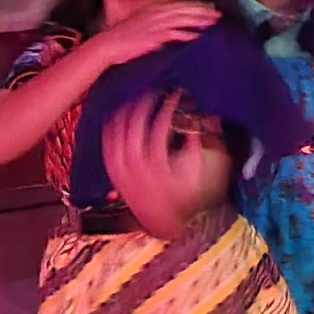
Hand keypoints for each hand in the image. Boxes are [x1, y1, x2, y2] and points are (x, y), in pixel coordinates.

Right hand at [92, 2, 220, 67]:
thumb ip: (156, 23)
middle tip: (217, 13)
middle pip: (183, 9)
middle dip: (202, 11)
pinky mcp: (152, 37)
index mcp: (152, 9)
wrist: (107, 46)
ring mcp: (154, 24)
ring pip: (182, 19)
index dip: (195, 5)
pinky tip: (197, 37)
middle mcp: (155, 14)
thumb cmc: (123, 39)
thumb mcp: (141, 25)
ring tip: (213, 23)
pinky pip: (173, 34)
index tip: (209, 6)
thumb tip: (171, 28)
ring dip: (198, 20)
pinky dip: (186, 34)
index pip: (178, 4)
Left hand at [102, 92, 209, 240]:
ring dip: (126, 113)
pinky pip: (107, 146)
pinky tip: (116, 116)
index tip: (174, 96)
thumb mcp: (198, 174)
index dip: (167, 109)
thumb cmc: (183, 196)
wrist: (161, 220)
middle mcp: (137, 167)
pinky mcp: (113, 172)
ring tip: (135, 100)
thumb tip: (207, 118)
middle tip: (152, 93)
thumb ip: (201, 145)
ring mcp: (122, 170)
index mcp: (159, 166)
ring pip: (118, 134)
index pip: (160, 128)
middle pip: (135, 127)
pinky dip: (110, 128)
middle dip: (143, 106)